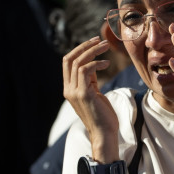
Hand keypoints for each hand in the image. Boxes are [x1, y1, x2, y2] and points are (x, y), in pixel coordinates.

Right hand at [62, 37, 118, 156]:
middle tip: (99, 40)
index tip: (94, 42)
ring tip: (106, 47)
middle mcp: (68, 89)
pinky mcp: (83, 94)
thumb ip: (89, 80)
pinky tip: (106, 63)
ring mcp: (74, 92)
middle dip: (84, 46)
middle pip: (69, 59)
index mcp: (69, 88)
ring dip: (93, 51)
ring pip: (78, 62)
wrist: (104, 133)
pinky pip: (86, 70)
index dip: (79, 49)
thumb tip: (93, 64)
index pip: (67, 62)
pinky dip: (96, 63)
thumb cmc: (103, 115)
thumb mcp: (94, 92)